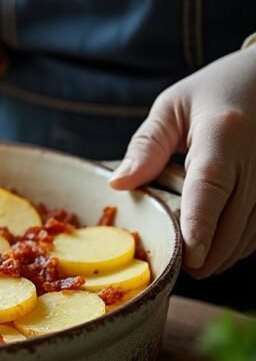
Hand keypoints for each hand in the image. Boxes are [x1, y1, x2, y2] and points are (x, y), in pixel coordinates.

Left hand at [109, 47, 255, 277]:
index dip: (201, 226)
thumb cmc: (212, 92)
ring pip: (251, 231)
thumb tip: (118, 184)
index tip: (189, 258)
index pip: (212, 187)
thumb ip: (146, 147)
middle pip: (234, 220)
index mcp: (224, 134)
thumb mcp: (171, 108)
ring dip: (223, 253)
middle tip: (178, 268)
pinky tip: (217, 247)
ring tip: (194, 261)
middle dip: (208, 253)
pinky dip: (240, 244)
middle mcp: (255, 158)